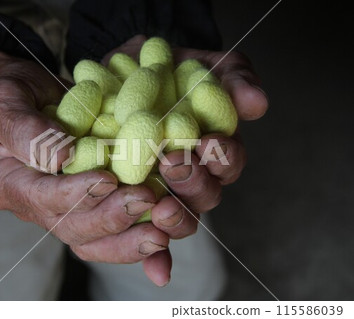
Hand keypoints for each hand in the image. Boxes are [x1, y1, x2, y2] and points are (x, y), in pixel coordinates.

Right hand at [0, 49, 169, 281]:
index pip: (42, 197)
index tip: (108, 179)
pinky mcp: (86, 207)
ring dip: (128, 242)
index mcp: (8, 184)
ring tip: (161, 235)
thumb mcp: (6, 99)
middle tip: (146, 200)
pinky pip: (109, 235)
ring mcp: (61, 212)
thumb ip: (24, 126)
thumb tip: (61, 157)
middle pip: (72, 229)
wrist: (31, 98)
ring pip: (93, 242)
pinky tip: (162, 246)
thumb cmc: (13, 94)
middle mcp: (34, 207)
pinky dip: (134, 242)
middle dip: (111, 218)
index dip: (77, 192)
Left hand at [103, 35, 267, 284]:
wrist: (120, 76)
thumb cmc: (166, 69)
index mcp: (213, 149)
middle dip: (193, 183)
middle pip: (206, 195)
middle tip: (173, 163)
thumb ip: (233, 78)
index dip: (223, 157)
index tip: (209, 143)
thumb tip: (257, 103)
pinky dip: (157, 259)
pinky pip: (149, 239)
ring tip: (159, 207)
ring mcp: (164, 193)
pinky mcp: (134, 204)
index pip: (229, 162)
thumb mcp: (201, 63)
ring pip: (181, 219)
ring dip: (175, 219)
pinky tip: (158, 272)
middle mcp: (192, 178)